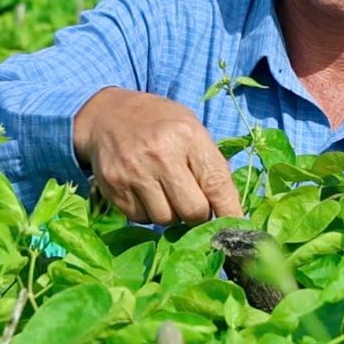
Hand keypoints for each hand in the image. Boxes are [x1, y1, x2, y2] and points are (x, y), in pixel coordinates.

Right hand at [73, 88, 242, 225]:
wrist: (107, 115)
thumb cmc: (160, 123)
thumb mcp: (191, 129)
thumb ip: (209, 165)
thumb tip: (229, 209)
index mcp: (188, 136)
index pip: (217, 184)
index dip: (230, 212)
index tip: (236, 228)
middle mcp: (161, 155)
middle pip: (193, 211)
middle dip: (198, 215)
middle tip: (195, 204)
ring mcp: (135, 172)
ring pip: (166, 219)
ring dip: (172, 214)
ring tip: (167, 193)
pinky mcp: (114, 187)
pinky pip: (140, 218)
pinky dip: (148, 212)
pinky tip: (146, 192)